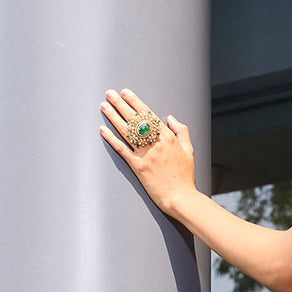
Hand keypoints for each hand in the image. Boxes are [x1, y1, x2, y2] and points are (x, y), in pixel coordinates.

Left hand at [99, 88, 195, 215]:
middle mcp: (156, 143)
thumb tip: (171, 118)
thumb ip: (182, 131)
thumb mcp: (189, 151)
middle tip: (110, 94)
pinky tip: (103, 130)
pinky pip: (122, 149)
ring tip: (104, 106)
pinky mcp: (138, 167)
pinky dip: (111, 139)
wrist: (181, 198)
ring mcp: (145, 155)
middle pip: (134, 119)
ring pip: (126, 131)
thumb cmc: (185, 176)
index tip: (126, 93)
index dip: (135, 102)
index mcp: (168, 137)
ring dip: (113, 116)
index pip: (148, 114)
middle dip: (120, 104)